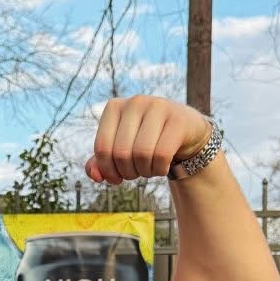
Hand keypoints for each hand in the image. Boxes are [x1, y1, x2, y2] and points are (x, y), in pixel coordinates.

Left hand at [85, 96, 209, 184]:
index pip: (101, 148)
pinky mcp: (178, 120)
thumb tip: (94, 175)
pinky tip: (162, 168)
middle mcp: (135, 102)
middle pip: (121, 153)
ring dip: (144, 172)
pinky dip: (159, 170)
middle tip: (136, 174)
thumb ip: (101, 163)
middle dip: (127, 173)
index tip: (117, 178)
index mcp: (114, 107)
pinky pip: (162, 155)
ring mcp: (158, 107)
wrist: (184, 132)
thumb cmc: (146, 141)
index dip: (108, 171)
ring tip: (149, 170)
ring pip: (142, 154)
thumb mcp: (120, 150)